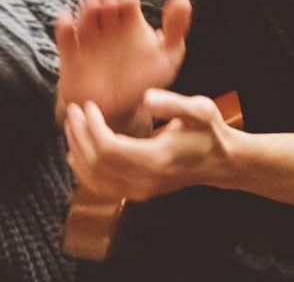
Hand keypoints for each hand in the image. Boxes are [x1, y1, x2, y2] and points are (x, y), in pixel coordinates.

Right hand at [55, 0, 191, 133]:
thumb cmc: (147, 81)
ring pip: (84, 12)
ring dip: (87, 7)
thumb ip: (176, 28)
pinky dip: (64, 25)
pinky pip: (64, 33)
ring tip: (94, 10)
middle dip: (106, 0)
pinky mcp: (72, 54)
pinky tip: (69, 24)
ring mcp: (90, 38)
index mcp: (131, 22)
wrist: (119, 112)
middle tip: (110, 8)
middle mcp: (109, 25)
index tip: (128, 6)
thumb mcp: (168, 57)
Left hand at [64, 87, 234, 200]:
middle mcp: (144, 181)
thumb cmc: (209, 132)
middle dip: (79, 136)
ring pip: (94, 178)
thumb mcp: (200, 110)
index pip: (109, 149)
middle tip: (73, 110)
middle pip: (96, 163)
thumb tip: (146, 98)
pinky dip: (85, 170)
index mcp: (156, 159)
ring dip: (78, 151)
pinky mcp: (137, 194)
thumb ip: (173, 103)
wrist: (221, 162)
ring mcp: (139, 191)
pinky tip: (77, 153)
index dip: (92, 127)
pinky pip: (101, 187)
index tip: (88, 105)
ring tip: (72, 126)